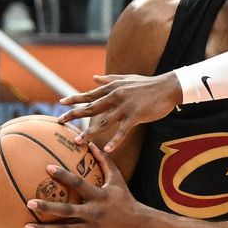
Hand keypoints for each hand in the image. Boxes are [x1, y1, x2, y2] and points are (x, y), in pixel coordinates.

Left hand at [24, 144, 139, 227]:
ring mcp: (90, 227)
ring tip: (25, 227)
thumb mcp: (117, 179)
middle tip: (30, 202)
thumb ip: (104, 162)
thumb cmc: (125, 198)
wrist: (138, 224)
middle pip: (67, 210)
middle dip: (49, 206)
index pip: (79, 184)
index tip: (48, 168)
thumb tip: (93, 144)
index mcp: (99, 196)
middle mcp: (93, 212)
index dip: (64, 175)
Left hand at [58, 71, 181, 151]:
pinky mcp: (136, 116)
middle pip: (91, 107)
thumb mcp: (126, 79)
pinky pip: (123, 131)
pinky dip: (115, 141)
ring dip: (89, 132)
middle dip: (73, 115)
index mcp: (113, 88)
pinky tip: (107, 150)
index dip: (74, 99)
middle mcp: (115, 96)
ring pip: (103, 122)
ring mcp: (125, 107)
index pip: (89, 94)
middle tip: (59, 121)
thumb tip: (94, 77)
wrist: (168, 87)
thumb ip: (109, 79)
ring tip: (78, 142)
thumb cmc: (147, 84)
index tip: (61, 103)